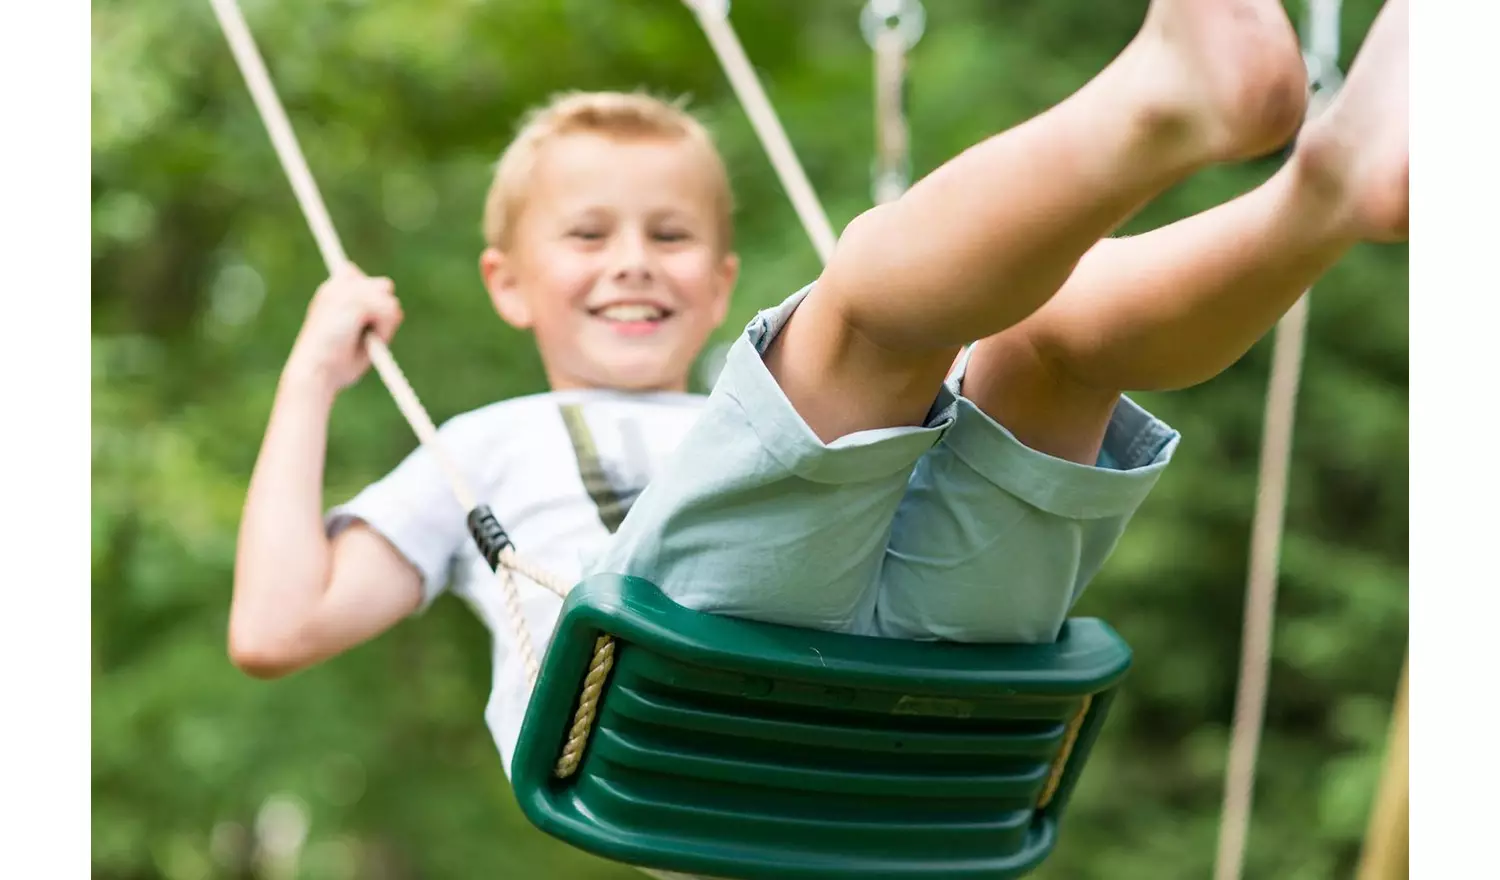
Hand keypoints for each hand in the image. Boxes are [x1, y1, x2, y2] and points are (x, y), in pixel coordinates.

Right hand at [284, 263, 403, 392]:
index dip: (372, 299)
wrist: (313, 374)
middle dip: (383, 311)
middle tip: (365, 335)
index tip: (361, 322)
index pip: (361, 276)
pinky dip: (384, 332)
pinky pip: (390, 313)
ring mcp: (346, 290)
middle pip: (384, 286)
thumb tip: (392, 304)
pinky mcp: (355, 301)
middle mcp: (337, 284)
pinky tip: (363, 342)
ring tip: (360, 342)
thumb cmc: (331, 364)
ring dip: (383, 326)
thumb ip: (369, 315)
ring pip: (390, 301)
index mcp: (332, 289)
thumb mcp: (352, 335)